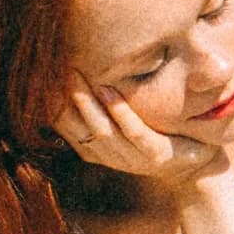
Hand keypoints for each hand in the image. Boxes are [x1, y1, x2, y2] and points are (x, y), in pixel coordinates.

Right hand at [54, 78, 216, 183]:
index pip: (63, 126)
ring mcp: (132, 158)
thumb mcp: (120, 125)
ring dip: (87, 101)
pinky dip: (120, 111)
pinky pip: (134, 132)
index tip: (39, 76)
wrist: (194, 165)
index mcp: (96, 150)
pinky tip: (110, 90)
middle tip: (54, 67)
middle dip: (63, 97)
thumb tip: (68, 75)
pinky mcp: (155, 155)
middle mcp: (110, 156)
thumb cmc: (154, 137)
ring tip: (75, 74)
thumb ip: (98, 108)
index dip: (49, 103)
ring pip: (102, 129)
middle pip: (77, 126)